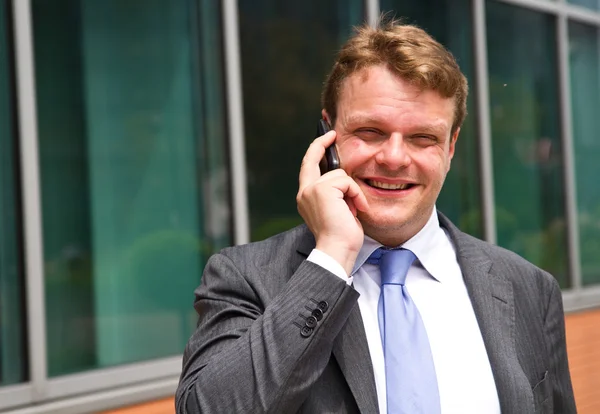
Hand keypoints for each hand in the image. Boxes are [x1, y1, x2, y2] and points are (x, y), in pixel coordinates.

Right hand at [297, 129, 368, 275]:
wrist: (337, 250)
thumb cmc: (341, 236)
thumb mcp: (337, 209)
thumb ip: (335, 193)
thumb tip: (344, 178)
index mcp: (306, 197)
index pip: (308, 167)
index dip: (315, 150)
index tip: (326, 137)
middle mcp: (304, 192)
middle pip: (312, 158)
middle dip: (322, 142)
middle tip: (332, 133)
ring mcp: (311, 190)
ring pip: (339, 174)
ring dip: (352, 191)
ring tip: (354, 209)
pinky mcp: (322, 190)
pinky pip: (346, 181)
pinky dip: (356, 195)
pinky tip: (356, 209)